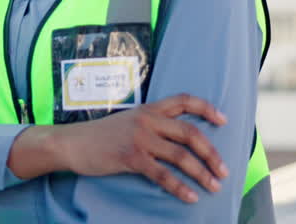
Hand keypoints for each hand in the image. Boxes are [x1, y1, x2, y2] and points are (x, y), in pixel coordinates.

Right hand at [9, 94, 228, 203]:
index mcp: (148, 109)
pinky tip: (190, 196)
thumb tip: (176, 142)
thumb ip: (150, 125)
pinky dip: (179, 187)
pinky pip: (162, 174)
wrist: (71, 143)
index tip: (223, 119)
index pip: (183, 100)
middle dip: (211, 152)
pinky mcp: (131, 157)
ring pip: (180, 155)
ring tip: (213, 185)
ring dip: (201, 172)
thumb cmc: (100, 136)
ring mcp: (139, 138)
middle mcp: (147, 120)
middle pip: (189, 132)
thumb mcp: (127, 121)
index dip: (206, 108)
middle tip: (223, 170)